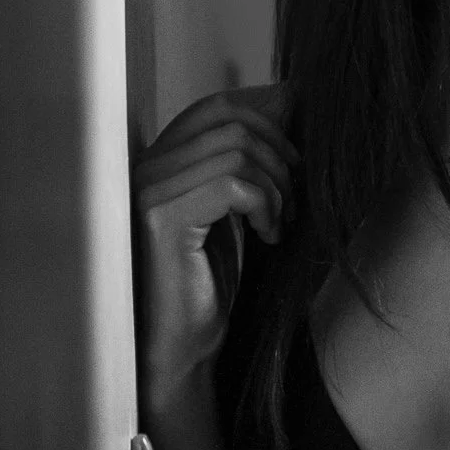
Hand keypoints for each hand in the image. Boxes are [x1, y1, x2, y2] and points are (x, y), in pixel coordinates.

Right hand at [133, 84, 296, 410]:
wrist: (183, 347)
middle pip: (232, 121)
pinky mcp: (162, 219)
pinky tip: (267, 237)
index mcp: (161, 160)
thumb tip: (294, 101)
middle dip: (281, 155)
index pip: (218, 106)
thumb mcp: (236, 209)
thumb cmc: (208, 282)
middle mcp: (147, 167)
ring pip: (238, 151)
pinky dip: (265, 206)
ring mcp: (149, 190)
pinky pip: (234, 185)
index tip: (301, 151)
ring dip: (277, 186)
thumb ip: (251, 162)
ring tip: (279, 223)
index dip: (269, 117)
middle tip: (293, 199)